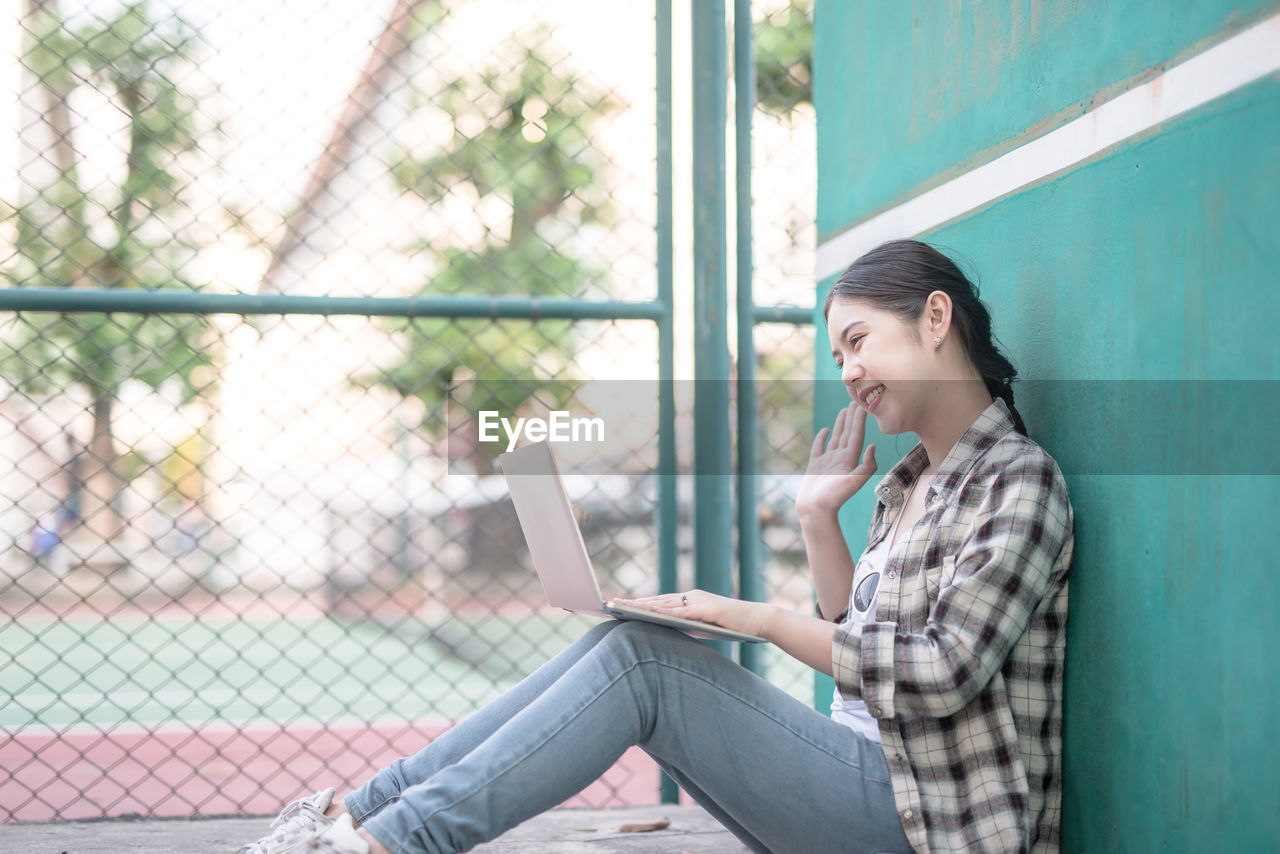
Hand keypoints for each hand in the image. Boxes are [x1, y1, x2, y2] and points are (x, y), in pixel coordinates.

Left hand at [611, 590, 773, 638]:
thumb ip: (687, 626)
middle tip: (613, 603)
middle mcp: (693, 597)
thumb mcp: (704, 627)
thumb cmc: (732, 626)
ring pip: (668, 602)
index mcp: (691, 601)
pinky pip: (685, 610)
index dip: (640, 603)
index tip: (620, 605)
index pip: (661, 602)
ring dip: (645, 604)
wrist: (760, 620)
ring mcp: (702, 601)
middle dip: (635, 602)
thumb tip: (666, 631)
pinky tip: (654, 612)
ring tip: (626, 607)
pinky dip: (668, 610)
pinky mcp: (711, 608)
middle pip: (659, 599)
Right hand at [795, 401, 876, 516]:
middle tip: (855, 401)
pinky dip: (823, 437)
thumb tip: (873, 447)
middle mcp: (840, 459)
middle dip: (852, 418)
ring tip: (844, 410)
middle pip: (848, 433)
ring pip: (836, 437)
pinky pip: (819, 447)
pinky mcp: (815, 465)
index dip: (859, 420)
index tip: (861, 405)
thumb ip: (866, 465)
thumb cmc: (834, 498)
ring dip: (841, 424)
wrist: (815, 511)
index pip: (856, 436)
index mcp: (850, 460)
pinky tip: (827, 430)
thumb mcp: (854, 482)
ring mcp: (828, 461)